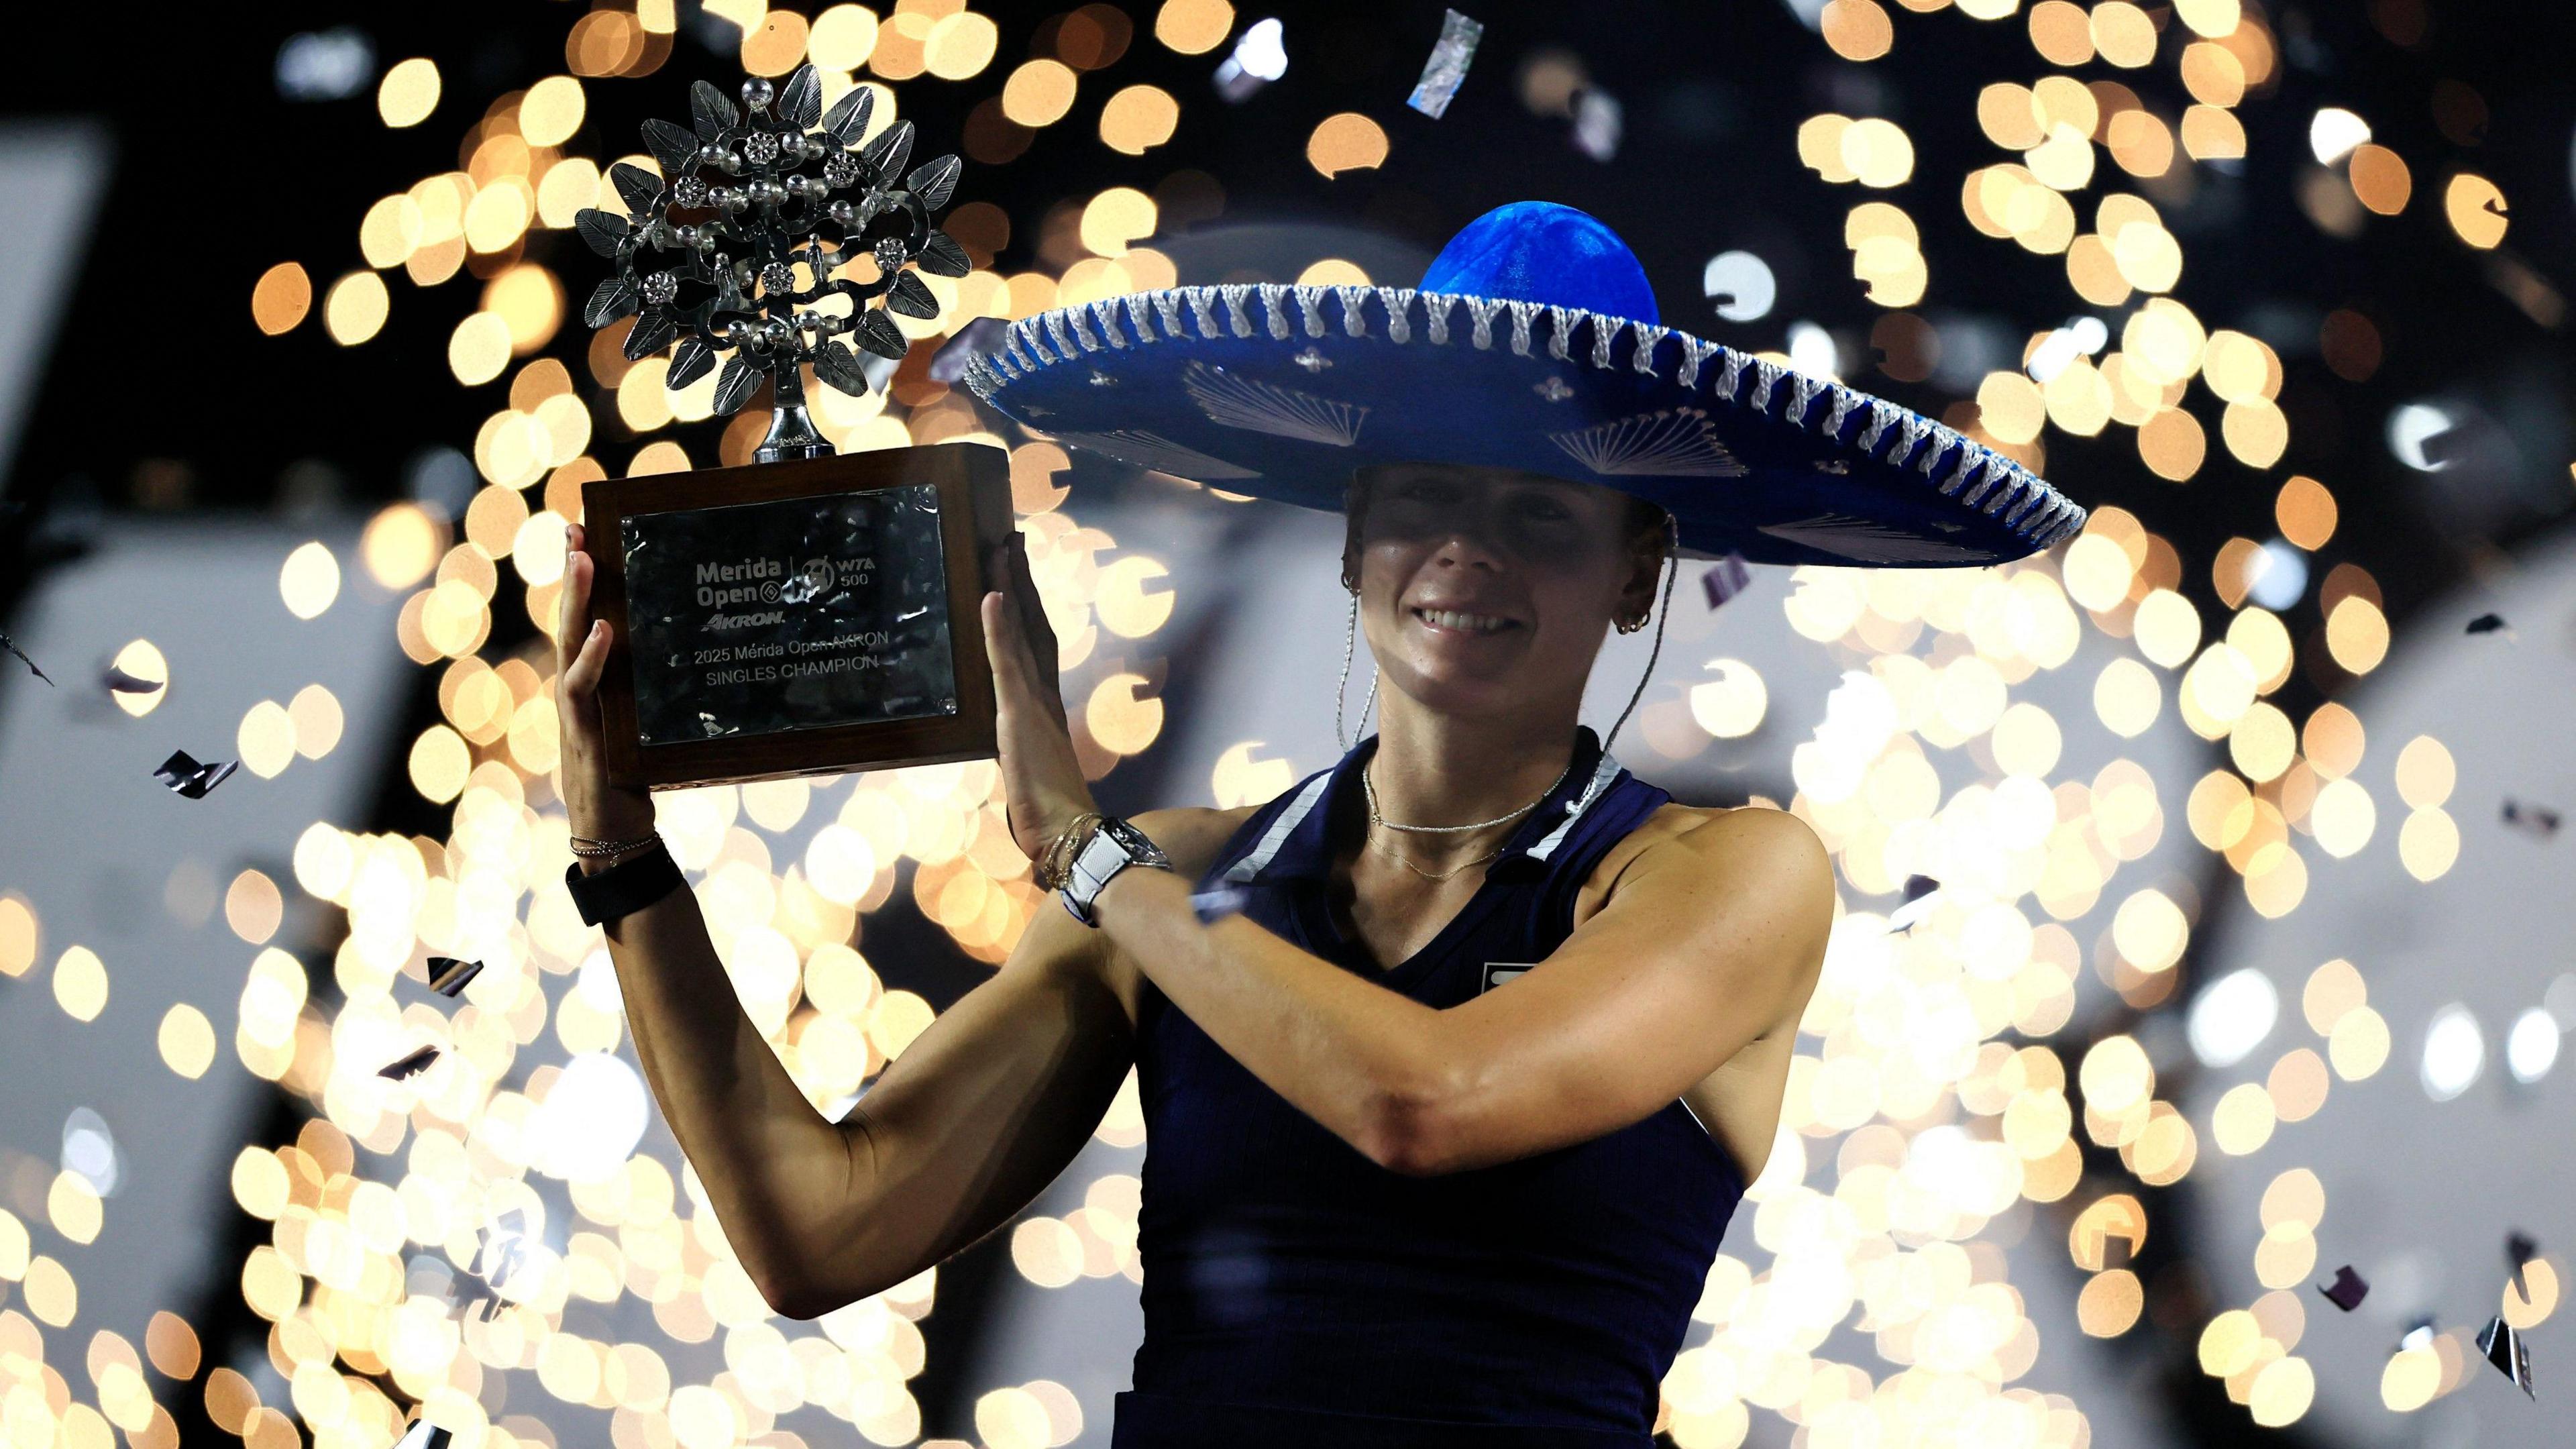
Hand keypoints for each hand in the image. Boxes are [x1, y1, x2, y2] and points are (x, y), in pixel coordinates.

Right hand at [554, 523, 656, 851]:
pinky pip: (586, 692)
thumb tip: (699, 654)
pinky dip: (594, 660)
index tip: (584, 534)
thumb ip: (657, 694)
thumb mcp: (647, 728)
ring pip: (571, 647)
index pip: (583, 624)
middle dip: (572, 577)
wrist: (617, 843)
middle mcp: (577, 695)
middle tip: (574, 530)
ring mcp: (578, 715)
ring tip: (584, 560)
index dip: (581, 583)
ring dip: (577, 603)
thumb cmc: (634, 784)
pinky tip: (606, 631)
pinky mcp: (588, 740)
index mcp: (591, 688)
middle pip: (570, 624)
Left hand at [981, 528, 1095, 866]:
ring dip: (1011, 587)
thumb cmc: (1051, 813)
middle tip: (1012, 539)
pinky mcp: (1019, 712)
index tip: (1018, 574)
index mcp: (1045, 706)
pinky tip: (991, 593)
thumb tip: (1013, 750)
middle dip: (1022, 581)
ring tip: (1001, 547)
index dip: (1027, 608)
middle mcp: (1044, 694)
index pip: (1036, 644)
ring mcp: (1033, 700)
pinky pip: (1005, 660)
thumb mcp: (1028, 771)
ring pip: (1022, 631)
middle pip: (1034, 624)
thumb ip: (1023, 752)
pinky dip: (999, 625)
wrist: (1069, 832)